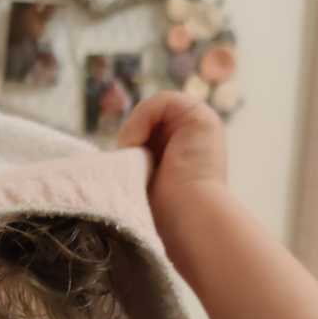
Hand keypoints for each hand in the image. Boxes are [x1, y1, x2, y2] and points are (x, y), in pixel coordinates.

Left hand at [116, 91, 227, 223]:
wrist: (188, 218)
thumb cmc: (166, 213)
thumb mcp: (145, 180)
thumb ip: (137, 162)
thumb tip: (115, 153)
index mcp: (187, 151)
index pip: (152, 131)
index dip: (133, 141)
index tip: (122, 165)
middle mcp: (196, 135)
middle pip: (152, 118)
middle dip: (133, 134)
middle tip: (124, 160)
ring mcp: (202, 123)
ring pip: (155, 108)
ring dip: (135, 128)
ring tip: (130, 153)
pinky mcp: (201, 116)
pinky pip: (162, 101)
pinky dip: (142, 118)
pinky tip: (136, 144)